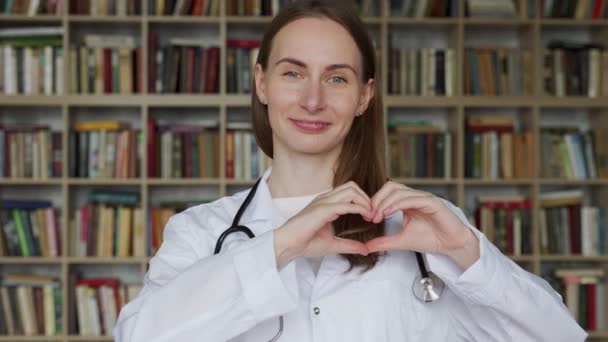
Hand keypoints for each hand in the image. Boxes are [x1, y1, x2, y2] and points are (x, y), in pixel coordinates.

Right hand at [274, 181, 374, 268]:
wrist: (287, 245)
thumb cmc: (304, 243)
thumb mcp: (332, 245)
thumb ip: (349, 245)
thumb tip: (365, 249)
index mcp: (326, 203)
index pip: (349, 192)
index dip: (363, 200)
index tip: (372, 216)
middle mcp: (325, 199)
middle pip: (352, 186)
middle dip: (367, 198)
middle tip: (374, 214)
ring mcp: (323, 202)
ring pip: (351, 190)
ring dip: (365, 201)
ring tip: (371, 215)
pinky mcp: (322, 210)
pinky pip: (346, 204)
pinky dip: (359, 208)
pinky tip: (366, 217)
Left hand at [365, 181, 479, 270]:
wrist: (451, 245)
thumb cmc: (430, 239)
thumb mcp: (401, 241)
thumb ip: (384, 242)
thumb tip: (366, 247)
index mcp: (407, 202)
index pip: (387, 193)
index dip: (375, 202)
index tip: (368, 218)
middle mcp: (415, 197)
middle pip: (390, 187)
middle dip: (377, 199)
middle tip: (371, 216)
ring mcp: (423, 197)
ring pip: (399, 191)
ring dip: (384, 203)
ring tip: (378, 216)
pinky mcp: (432, 202)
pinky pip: (412, 199)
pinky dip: (397, 204)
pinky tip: (388, 214)